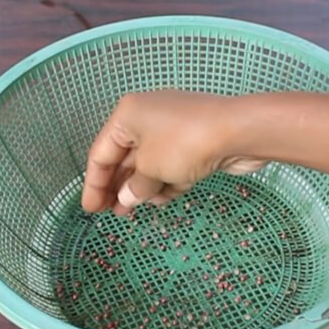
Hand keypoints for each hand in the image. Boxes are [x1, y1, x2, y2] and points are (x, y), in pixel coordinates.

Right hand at [80, 90, 266, 215]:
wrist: (238, 131)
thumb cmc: (183, 143)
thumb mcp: (150, 169)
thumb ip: (134, 187)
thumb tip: (126, 198)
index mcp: (128, 115)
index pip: (101, 152)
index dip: (94, 184)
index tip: (90, 209)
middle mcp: (147, 117)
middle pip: (124, 158)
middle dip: (118, 187)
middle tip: (111, 213)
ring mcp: (173, 129)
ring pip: (149, 164)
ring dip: (142, 187)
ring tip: (132, 212)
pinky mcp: (194, 142)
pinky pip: (171, 165)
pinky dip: (165, 182)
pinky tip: (161, 201)